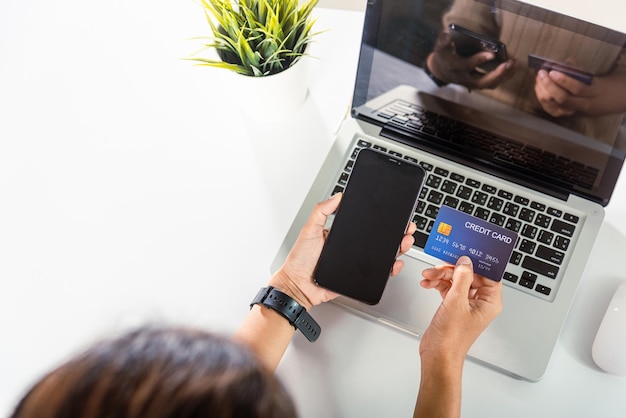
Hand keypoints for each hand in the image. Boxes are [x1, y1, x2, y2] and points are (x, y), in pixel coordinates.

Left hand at [269, 193, 416, 308]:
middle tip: (405, 227)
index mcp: (341, 235)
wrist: (297, 287)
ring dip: (396, 248)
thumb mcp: (309, 230)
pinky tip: (394, 263)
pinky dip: (389, 269)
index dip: (380, 219)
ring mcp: (356, 264)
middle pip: (378, 239)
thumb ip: (321, 211)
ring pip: (382, 255)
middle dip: (395, 233)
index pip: (365, 224)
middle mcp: (351, 248)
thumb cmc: (299, 261)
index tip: (392, 213)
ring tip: (403, 242)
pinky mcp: (358, 278)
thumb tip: (337, 196)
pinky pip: (377, 274)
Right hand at [419, 256, 502, 362]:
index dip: (478, 262)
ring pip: (456, 280)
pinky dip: (438, 283)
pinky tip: (428, 283)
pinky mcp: (454, 306)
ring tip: (429, 275)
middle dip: (452, 268)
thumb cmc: (451, 338)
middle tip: (439, 265)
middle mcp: (480, 302)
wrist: (437, 355)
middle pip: (469, 274)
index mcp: (490, 301)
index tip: (467, 252)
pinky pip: (448, 287)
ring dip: (441, 275)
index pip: (489, 274)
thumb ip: (462, 277)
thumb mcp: (456, 301)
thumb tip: (465, 262)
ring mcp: (466, 304)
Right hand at [427, 32, 515, 89]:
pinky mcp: (479, 83)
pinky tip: (512, 66)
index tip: (491, 54)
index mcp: (456, 67)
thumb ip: (444, 41)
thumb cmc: (444, 56)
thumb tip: (450, 36)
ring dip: (504, 75)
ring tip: (514, 63)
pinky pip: (494, 83)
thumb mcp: (441, 46)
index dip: (479, 60)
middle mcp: (465, 78)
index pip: (467, 66)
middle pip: (482, 81)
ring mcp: (473, 83)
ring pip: (490, 84)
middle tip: (509, 63)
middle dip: (497, 74)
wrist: (442, 70)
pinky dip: (505, 76)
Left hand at [534, 69, 591, 116]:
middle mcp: (581, 104)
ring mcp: (569, 111)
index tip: (552, 71)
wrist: (594, 99)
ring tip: (539, 76)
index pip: (578, 88)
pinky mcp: (559, 114)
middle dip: (549, 85)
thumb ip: (573, 68)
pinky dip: (540, 95)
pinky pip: (546, 106)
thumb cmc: (588, 82)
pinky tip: (538, 85)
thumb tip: (557, 64)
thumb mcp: (586, 74)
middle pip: (562, 98)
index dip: (564, 80)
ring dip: (542, 89)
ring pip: (552, 103)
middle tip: (542, 72)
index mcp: (591, 92)